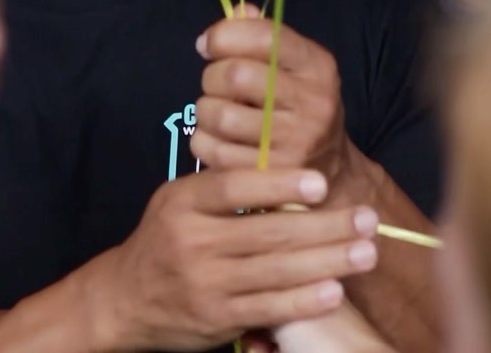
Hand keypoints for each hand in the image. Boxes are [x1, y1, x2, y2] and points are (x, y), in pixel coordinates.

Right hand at [92, 167, 377, 351]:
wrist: (124, 297)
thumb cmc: (166, 238)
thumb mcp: (179, 202)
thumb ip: (222, 190)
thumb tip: (286, 171)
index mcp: (184, 202)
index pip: (234, 187)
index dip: (278, 184)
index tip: (321, 182)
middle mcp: (192, 241)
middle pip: (267, 231)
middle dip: (324, 225)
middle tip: (366, 218)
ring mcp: (204, 282)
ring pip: (275, 271)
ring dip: (327, 261)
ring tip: (365, 253)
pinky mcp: (216, 318)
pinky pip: (267, 307)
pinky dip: (303, 300)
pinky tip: (333, 290)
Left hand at [192, 13, 358, 196]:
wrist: (328, 174)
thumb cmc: (300, 107)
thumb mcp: (292, 66)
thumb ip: (263, 33)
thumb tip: (236, 12)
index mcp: (317, 67)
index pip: (266, 36)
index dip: (225, 34)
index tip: (208, 44)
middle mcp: (313, 103)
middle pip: (236, 75)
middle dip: (211, 75)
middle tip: (214, 82)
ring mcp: (294, 144)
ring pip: (220, 115)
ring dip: (205, 109)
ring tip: (216, 111)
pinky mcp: (271, 177)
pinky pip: (213, 150)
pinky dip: (203, 140)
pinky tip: (215, 138)